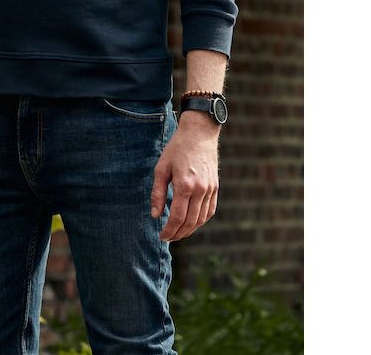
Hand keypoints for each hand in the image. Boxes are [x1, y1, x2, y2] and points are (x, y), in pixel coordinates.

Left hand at [150, 112, 219, 241]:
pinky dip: (201, 220)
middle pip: (190, 222)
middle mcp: (200, 190)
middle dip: (178, 234)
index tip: (161, 236)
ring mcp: (210, 190)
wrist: (199, 134)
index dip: (169, 230)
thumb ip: (158, 193)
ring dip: (190, 230)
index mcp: (184, 185)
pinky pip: (210, 211)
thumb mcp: (161, 168)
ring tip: (178, 233)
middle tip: (168, 238)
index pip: (177, 217)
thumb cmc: (177, 149)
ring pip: (201, 219)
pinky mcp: (215, 187)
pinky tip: (192, 223)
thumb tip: (155, 215)